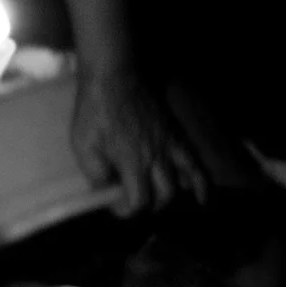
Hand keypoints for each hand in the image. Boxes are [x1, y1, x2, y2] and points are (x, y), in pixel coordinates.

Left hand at [71, 66, 207, 215]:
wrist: (114, 76)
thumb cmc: (95, 109)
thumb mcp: (83, 144)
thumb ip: (95, 173)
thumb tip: (105, 192)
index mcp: (132, 161)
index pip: (139, 201)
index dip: (126, 210)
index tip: (114, 206)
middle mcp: (156, 156)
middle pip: (163, 196)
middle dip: (148, 206)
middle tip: (133, 202)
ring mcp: (169, 144)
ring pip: (182, 181)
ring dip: (172, 197)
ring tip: (161, 204)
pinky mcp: (174, 134)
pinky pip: (194, 161)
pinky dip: (201, 182)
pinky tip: (202, 196)